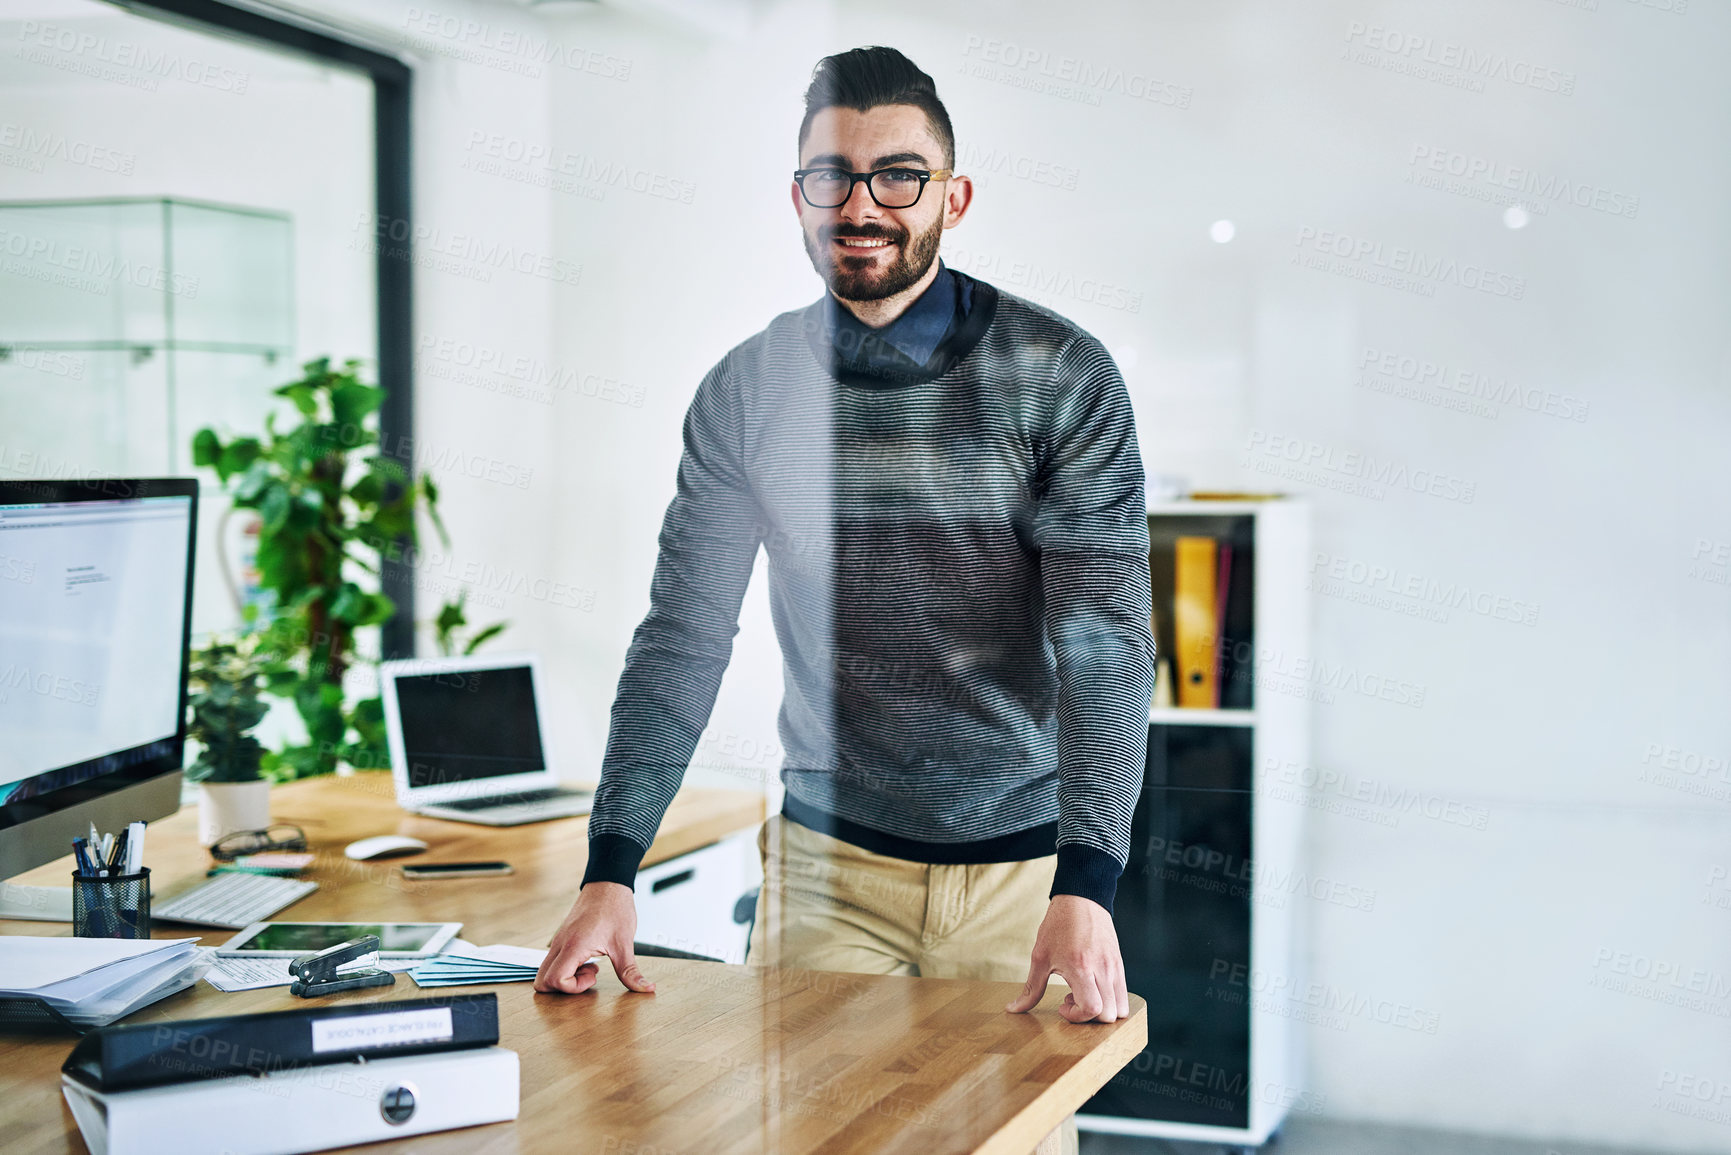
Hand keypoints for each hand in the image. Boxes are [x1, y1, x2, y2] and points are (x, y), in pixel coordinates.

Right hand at [534, 881, 654, 995]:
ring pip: (545, 972)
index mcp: (573, 946)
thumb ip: (631, 971)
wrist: (608, 884)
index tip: (593, 976)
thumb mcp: (625, 943)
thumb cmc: (615, 908)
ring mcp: (558, 941)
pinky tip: (587, 959)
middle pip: (541, 981)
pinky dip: (566, 968)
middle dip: (564, 988)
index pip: (554, 980)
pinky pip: (553, 961)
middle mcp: (560, 944)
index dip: (572, 988)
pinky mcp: (561, 938)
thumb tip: (646, 989)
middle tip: (588, 976)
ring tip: (590, 967)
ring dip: (565, 977)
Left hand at [1005, 894, 1128, 1022]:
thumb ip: (1030, 988)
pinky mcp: (1120, 963)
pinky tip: (1092, 985)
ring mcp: (1114, 967)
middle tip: (1073, 1000)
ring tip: (1084, 993)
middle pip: (1109, 1014)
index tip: (1062, 1005)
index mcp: (1081, 968)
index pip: (1092, 1009)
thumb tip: (1013, 1009)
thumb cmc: (1058, 925)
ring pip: (1121, 1007)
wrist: (1081, 899)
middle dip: (1090, 1017)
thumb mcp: (1040, 957)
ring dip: (1103, 1009)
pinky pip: (1123, 993)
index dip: (1077, 1016)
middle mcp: (1103, 969)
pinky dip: (1110, 999)